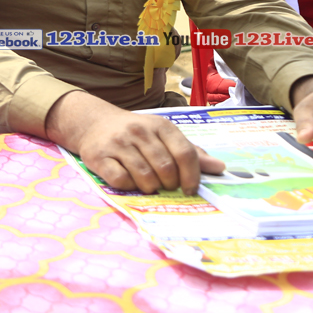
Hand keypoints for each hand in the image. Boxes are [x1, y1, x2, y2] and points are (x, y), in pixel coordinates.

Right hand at [47, 91, 224, 193]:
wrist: (93, 122)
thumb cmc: (135, 132)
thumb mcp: (163, 135)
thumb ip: (191, 152)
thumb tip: (220, 168)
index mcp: (160, 125)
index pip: (185, 153)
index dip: (192, 176)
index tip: (189, 189)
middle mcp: (139, 131)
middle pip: (166, 168)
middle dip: (169, 184)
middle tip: (165, 186)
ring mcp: (118, 143)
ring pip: (144, 176)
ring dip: (150, 187)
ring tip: (149, 185)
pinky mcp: (99, 156)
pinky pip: (120, 179)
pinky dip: (129, 186)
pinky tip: (129, 181)